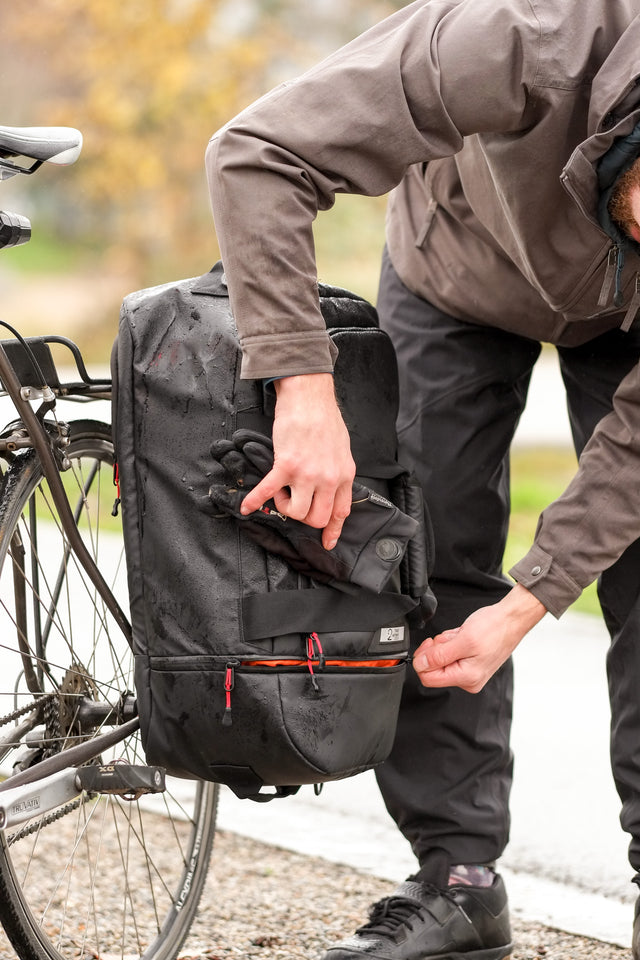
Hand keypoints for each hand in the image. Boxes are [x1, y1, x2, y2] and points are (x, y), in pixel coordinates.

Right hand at [239, 373, 355, 548]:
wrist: (309, 397)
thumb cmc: (325, 420)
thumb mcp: (342, 451)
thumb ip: (337, 472)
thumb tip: (329, 489)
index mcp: (344, 475)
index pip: (340, 512)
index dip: (331, 530)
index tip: (327, 542)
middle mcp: (328, 479)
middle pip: (316, 518)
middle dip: (303, 516)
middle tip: (295, 502)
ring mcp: (307, 474)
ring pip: (297, 512)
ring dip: (285, 506)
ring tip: (282, 492)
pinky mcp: (286, 465)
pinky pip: (268, 492)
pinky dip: (255, 501)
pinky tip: (246, 507)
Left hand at [413, 585, 545, 692]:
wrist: (511, 619)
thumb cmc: (495, 628)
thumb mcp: (463, 640)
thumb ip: (439, 655)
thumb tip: (420, 665)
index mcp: (466, 678)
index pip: (428, 678)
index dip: (423, 660)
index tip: (429, 644)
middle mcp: (468, 679)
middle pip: (434, 669)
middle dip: (437, 649)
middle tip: (449, 638)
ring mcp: (469, 672)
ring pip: (441, 659)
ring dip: (445, 644)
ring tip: (461, 635)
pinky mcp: (470, 663)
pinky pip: (450, 654)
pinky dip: (452, 642)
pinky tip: (463, 636)